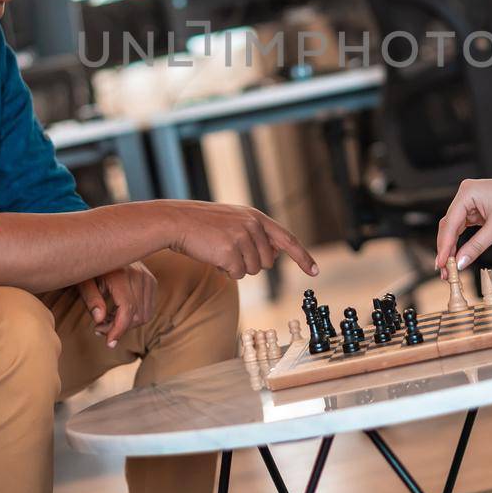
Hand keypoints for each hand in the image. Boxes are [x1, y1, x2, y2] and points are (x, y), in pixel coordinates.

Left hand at [78, 262, 156, 347]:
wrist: (103, 246)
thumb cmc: (89, 265)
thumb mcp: (83, 280)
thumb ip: (91, 299)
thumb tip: (99, 320)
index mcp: (120, 274)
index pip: (127, 310)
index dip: (118, 330)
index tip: (109, 343)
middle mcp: (138, 274)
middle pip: (136, 315)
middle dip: (119, 328)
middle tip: (99, 328)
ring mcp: (147, 277)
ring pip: (145, 314)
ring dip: (127, 323)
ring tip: (107, 320)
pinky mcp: (151, 280)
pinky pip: (149, 308)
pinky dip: (135, 316)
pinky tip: (118, 312)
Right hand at [164, 202, 318, 280]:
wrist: (177, 221)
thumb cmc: (204, 224)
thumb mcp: (234, 221)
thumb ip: (256, 235)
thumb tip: (273, 256)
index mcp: (256, 217)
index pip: (287, 239)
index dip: (302, 257)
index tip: (314, 271)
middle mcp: (253, 225)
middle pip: (268, 262)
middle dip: (251, 263)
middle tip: (230, 251)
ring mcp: (242, 238)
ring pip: (253, 271)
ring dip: (237, 268)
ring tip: (219, 251)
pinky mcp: (230, 252)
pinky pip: (237, 275)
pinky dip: (226, 272)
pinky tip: (213, 257)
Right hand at [434, 159, 491, 274]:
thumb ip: (476, 246)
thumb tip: (460, 263)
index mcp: (467, 193)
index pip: (449, 224)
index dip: (444, 246)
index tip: (441, 264)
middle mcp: (466, 195)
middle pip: (449, 225)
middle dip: (446, 248)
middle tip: (443, 270)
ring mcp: (471, 201)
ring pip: (455, 227)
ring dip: (453, 246)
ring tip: (450, 267)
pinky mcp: (478, 208)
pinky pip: (465, 226)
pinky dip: (462, 240)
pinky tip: (459, 254)